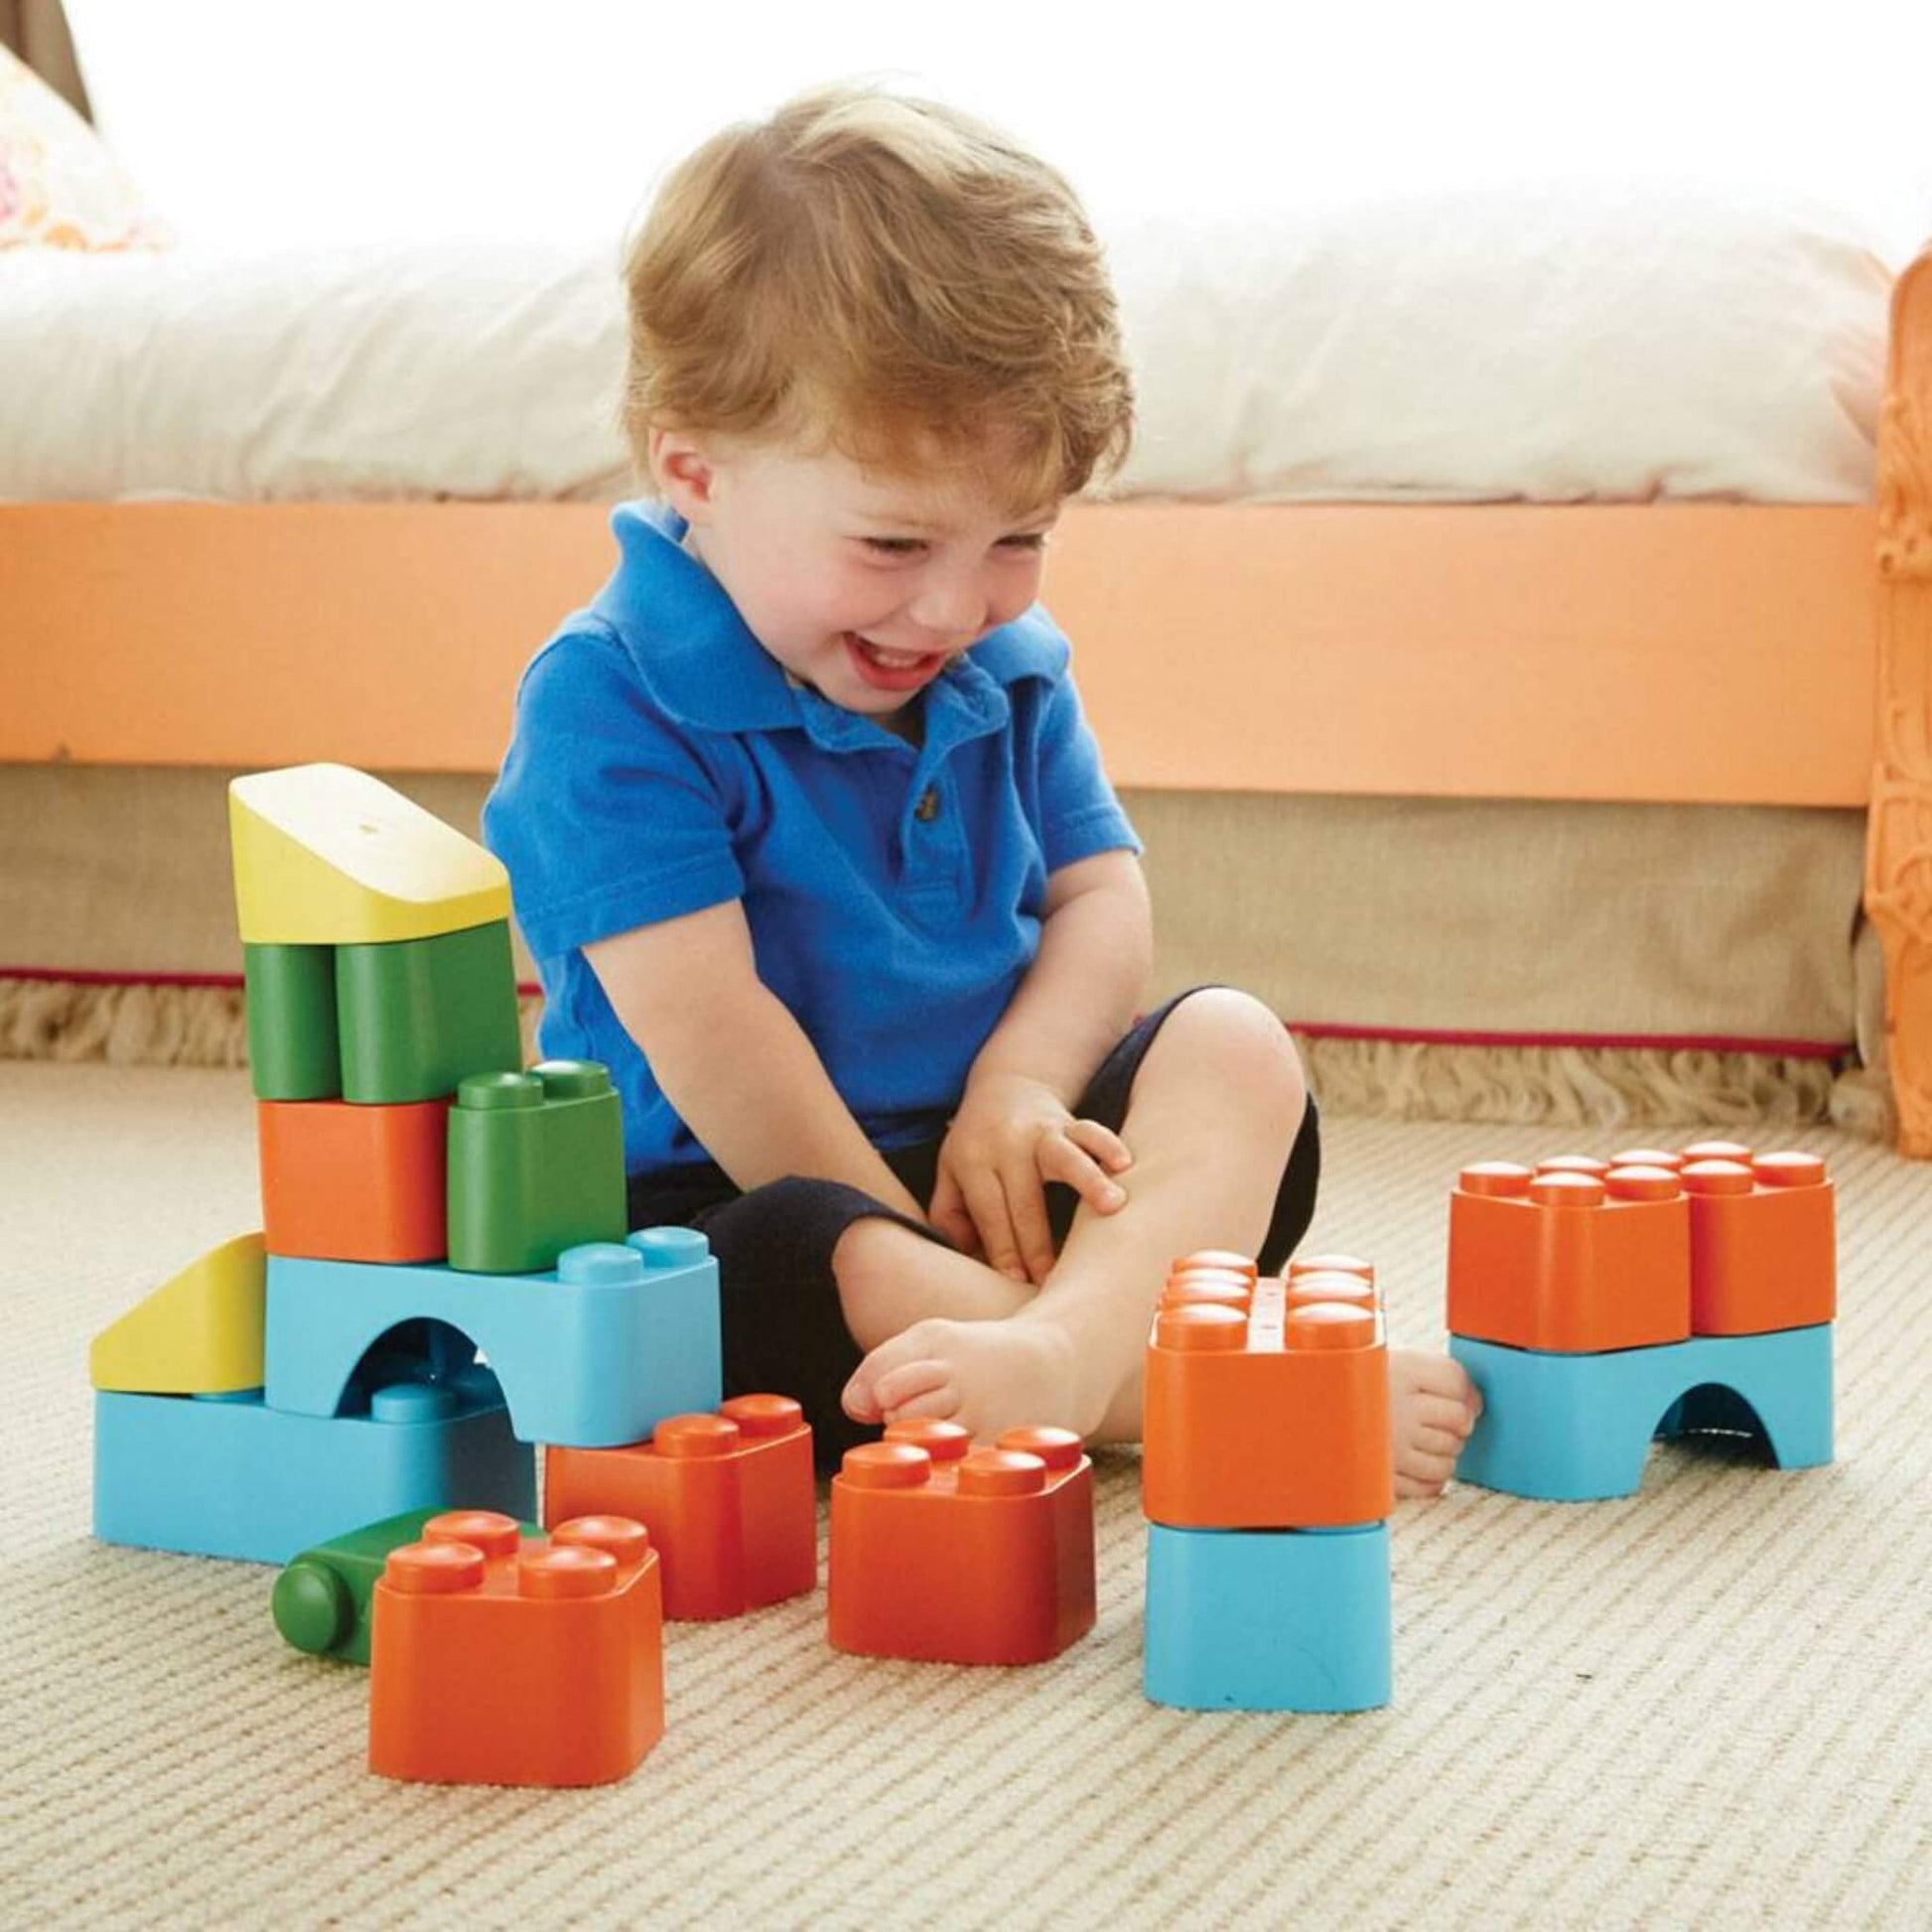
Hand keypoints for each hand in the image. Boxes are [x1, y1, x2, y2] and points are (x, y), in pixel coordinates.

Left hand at [929, 1072, 1131, 1284]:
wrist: (1004, 1087)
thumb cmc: (976, 1143)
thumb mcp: (948, 1172)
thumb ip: (948, 1215)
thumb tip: (967, 1259)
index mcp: (973, 1161)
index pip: (990, 1214)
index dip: (1003, 1250)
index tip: (1017, 1281)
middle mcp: (1008, 1145)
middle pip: (1025, 1200)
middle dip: (1038, 1243)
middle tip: (1052, 1280)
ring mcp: (1041, 1132)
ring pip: (1065, 1157)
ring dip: (1089, 1181)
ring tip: (1113, 1206)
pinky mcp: (1068, 1122)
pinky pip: (1091, 1131)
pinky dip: (1108, 1146)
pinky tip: (1126, 1165)